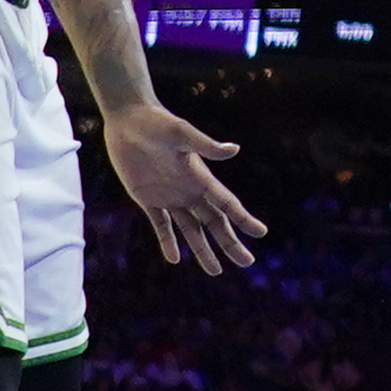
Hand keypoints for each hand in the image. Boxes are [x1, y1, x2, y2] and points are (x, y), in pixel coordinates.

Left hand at [102, 99, 270, 274]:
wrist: (129, 120)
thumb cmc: (157, 122)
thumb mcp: (181, 133)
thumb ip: (205, 145)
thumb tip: (234, 150)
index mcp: (200, 176)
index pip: (226, 203)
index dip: (243, 219)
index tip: (261, 233)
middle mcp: (189, 190)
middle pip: (214, 222)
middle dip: (230, 243)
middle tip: (247, 262)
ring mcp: (169, 196)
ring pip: (191, 229)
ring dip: (202, 250)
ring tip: (216, 270)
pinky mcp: (147, 198)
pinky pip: (161, 225)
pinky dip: (168, 242)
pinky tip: (174, 259)